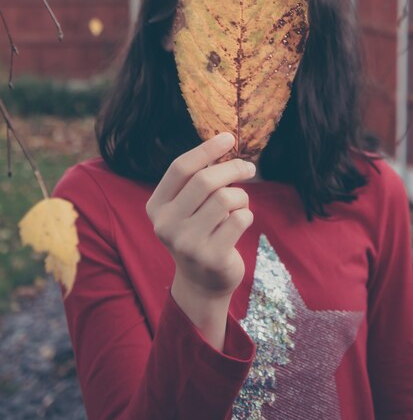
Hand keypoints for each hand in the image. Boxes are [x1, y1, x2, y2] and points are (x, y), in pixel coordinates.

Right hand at [145, 132, 255, 300]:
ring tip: (239, 207)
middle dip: (232, 168)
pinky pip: (240, 219)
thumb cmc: (199, 232)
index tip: (228, 137)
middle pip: (205, 180)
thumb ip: (198, 180)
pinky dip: (247, 216)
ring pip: (226, 198)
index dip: (206, 149)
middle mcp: (166, 224)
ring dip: (241, 198)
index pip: (180, 168)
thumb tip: (223, 142)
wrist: (202, 283)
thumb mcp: (187, 207)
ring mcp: (187, 243)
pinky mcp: (211, 257)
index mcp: (156, 206)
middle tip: (248, 169)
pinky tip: (239, 225)